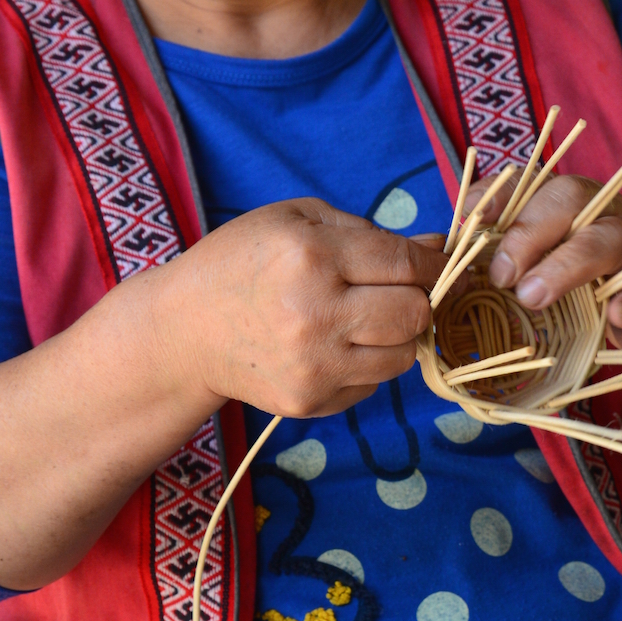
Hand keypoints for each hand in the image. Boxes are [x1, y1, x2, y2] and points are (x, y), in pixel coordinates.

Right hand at [160, 198, 447, 417]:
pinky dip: (365, 365)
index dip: (434, 263)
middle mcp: (315, 313)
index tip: (438, 263)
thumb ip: (367, 230)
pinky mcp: (309, 400)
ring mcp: (313, 364)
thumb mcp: (295, 219)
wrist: (183, 331)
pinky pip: (371, 384)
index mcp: (312, 256)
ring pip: (402, 357)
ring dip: (394, 336)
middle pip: (414, 313)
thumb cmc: (241, 262)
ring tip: (362, 320)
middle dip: (416, 299)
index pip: (405, 264)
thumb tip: (435, 245)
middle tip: (396, 292)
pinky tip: (332, 346)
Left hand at [466, 174, 621, 350]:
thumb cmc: (585, 283)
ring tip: (533, 297)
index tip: (471, 218)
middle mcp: (602, 212)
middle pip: (568, 199)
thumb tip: (451, 248)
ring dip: (568, 265)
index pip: (530, 182)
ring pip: (608, 239)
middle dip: (527, 233)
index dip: (498, 194)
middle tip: (501, 276)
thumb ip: (506, 249)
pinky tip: (618, 313)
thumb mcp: (544, 260)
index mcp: (568, 202)